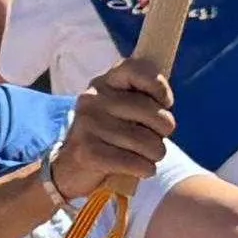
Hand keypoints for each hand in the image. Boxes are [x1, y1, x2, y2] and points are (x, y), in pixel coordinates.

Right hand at [46, 63, 172, 202]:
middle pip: (154, 113)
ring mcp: (88, 124)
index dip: (159, 86)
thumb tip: (166, 102)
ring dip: (155, 154)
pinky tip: (139, 168)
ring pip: (148, 142)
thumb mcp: (124, 108)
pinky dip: (144, 169)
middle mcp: (93, 98)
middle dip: (164, 131)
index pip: (136, 68)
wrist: (72, 167)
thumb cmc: (111, 134)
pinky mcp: (87, 152)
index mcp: (106, 82)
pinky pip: (134, 162)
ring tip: (145, 155)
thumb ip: (145, 97)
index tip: (164, 102)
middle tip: (154, 138)